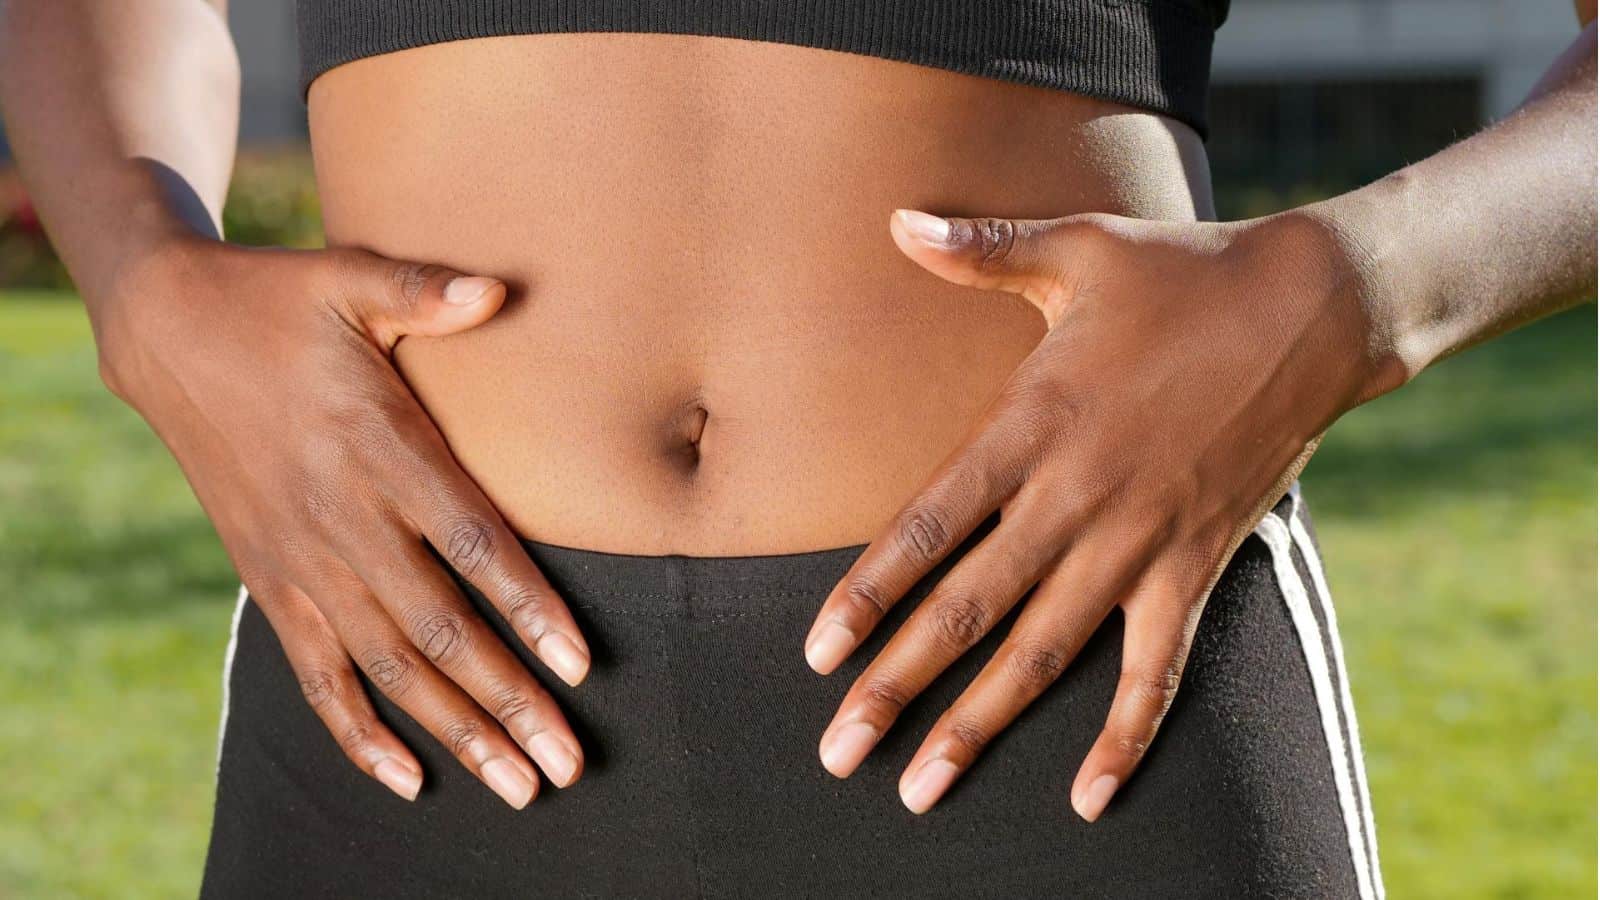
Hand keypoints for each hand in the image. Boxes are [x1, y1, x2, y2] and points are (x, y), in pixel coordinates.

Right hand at [97, 237, 591, 807]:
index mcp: (378, 446)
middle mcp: (342, 518)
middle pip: (438, 628)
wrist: (169, 333)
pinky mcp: (269, 582)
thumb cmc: (279, 303)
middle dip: (507, 699)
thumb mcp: (348, 279)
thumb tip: (497, 289)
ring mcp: (301, 560)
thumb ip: (423, 292)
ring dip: (454, 730)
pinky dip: (358, 732)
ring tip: (516, 785)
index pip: (469, 543)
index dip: (527, 606)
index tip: (578, 665)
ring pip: (387, 667)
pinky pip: (315, 675)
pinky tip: (409, 778)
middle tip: (565, 763)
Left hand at [805, 208, 1396, 819]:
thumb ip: (982, 250)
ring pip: (1045, 652)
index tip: (817, 654)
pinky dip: (1125, 735)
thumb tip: (897, 220)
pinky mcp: (1198, 564)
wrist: (1316, 306)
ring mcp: (1140, 539)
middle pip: (969, 610)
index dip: (868, 595)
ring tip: (925, 787)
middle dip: (898, 686)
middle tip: (840, 751)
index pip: (928, 526)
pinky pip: (1156, 668)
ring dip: (982, 724)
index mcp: (1032, 424)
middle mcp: (1077, 497)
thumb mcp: (1078, 247)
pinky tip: (1085, 796)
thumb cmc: (1182, 273)